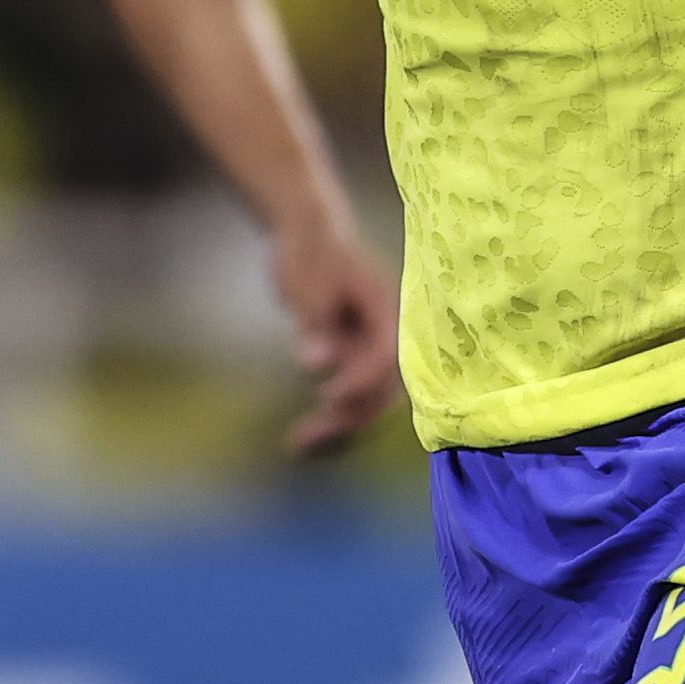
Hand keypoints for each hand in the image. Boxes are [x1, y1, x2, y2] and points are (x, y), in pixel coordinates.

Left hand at [273, 222, 403, 457]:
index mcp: (386, 310)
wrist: (309, 237)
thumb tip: (315, 366)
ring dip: (338, 428)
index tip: (327, 397)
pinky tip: (302, 442)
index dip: (361, 381)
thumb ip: (314, 323)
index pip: (386, 356)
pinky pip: (349, 399)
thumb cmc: (310, 252)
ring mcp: (369, 350)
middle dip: (349, 418)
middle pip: (381, 389)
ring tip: (298, 446)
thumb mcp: (307, 282)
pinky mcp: (352, 360)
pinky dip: (329, 421)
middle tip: (306, 439)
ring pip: (366, 402)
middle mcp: (385, 336)